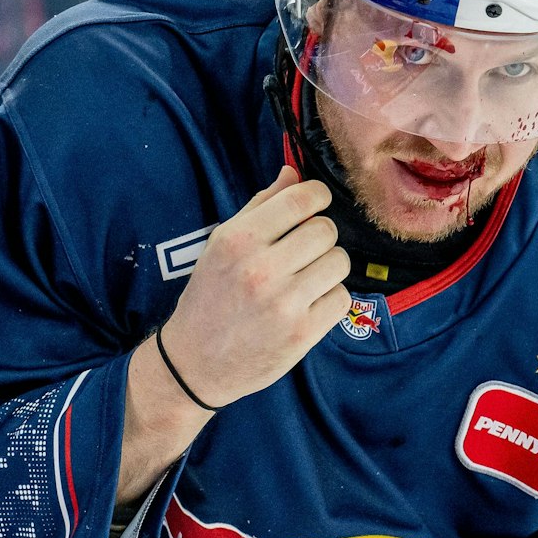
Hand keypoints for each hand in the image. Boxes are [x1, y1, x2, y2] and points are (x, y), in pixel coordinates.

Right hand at [155, 166, 350, 407]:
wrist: (195, 363)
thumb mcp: (221, 246)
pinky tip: (307, 305)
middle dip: (320, 237)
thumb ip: (259, 207)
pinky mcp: (302, 333)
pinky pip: (342, 298)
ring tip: (305, 279)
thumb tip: (293, 173)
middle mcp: (261, 269)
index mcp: (238, 239)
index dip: (318, 197)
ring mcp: (284, 303)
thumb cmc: (209, 298)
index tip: (315, 206)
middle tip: (303, 253)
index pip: (302, 199)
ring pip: (340, 262)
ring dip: (328, 268)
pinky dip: (330, 299)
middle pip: (326, 230)